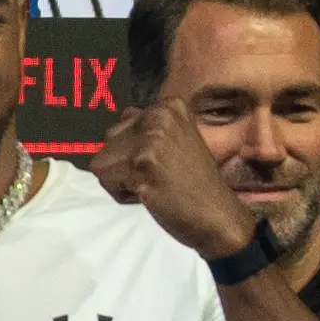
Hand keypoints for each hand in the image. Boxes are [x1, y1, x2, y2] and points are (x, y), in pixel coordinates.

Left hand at [88, 99, 256, 260]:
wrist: (217, 214)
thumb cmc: (195, 183)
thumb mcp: (177, 141)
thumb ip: (149, 127)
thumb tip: (123, 113)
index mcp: (169, 106)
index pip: (122, 125)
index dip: (134, 152)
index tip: (162, 164)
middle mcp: (159, 114)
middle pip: (108, 141)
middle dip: (124, 165)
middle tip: (156, 177)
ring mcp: (150, 138)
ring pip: (102, 161)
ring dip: (120, 181)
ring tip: (151, 186)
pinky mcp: (141, 163)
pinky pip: (105, 178)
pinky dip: (121, 194)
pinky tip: (148, 195)